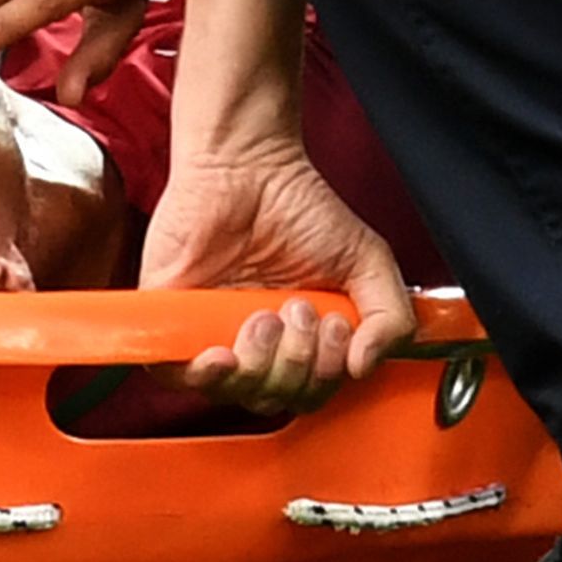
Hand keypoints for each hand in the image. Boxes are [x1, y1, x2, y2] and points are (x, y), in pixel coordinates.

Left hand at [141, 138, 414, 414]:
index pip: (309, 391)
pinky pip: (175, 373)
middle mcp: (255, 340)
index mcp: (297, 336)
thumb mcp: (367, 260)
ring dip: (260, 364)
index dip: (325, 375)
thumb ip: (389, 316)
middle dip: (296, 364)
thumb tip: (365, 367)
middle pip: (274, 396)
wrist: (245, 164)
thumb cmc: (299, 206)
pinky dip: (202, 376)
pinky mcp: (172, 317)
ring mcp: (212, 329)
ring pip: (233, 390)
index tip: (335, 329)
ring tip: (265, 316)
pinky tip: (221, 354)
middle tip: (299, 311)